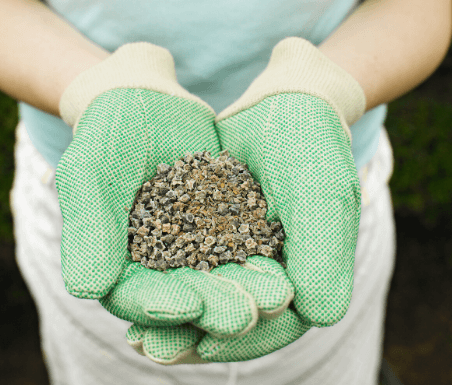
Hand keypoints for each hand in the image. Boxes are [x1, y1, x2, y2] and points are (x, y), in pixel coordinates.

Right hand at [55, 42, 292, 337]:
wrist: (145, 100)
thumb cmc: (106, 132)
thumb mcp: (89, 172)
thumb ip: (87, 227)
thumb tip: (86, 288)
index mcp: (116, 265)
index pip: (134, 297)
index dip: (160, 306)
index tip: (189, 305)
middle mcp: (158, 266)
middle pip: (185, 296)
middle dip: (215, 307)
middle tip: (246, 314)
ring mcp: (195, 248)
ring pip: (221, 278)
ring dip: (246, 291)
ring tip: (277, 296)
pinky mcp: (227, 228)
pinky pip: (248, 247)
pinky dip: (265, 258)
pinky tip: (288, 265)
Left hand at [127, 37, 364, 362]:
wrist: (284, 103)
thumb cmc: (313, 146)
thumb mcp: (321, 194)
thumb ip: (324, 253)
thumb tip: (319, 316)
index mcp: (305, 277)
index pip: (277, 324)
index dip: (242, 341)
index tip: (202, 345)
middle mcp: (269, 275)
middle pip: (232, 319)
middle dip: (195, 336)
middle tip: (155, 350)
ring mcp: (237, 257)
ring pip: (204, 299)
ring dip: (172, 319)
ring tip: (138, 337)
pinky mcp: (208, 236)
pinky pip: (182, 267)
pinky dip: (160, 281)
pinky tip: (127, 291)